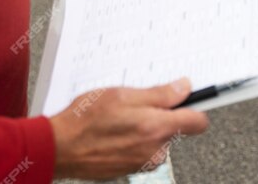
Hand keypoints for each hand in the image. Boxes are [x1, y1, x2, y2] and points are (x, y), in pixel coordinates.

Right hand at [49, 78, 208, 179]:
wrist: (59, 148)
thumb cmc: (85, 120)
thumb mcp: (123, 95)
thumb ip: (159, 94)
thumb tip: (184, 88)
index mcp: (157, 128)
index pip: (198, 121)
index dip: (196, 106)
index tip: (194, 98)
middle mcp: (154, 150)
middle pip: (175, 129)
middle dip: (162, 115)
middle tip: (138, 103)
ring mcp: (142, 162)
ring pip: (156, 139)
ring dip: (145, 128)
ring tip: (120, 118)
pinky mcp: (130, 169)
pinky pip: (141, 150)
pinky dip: (133, 140)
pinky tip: (113, 131)